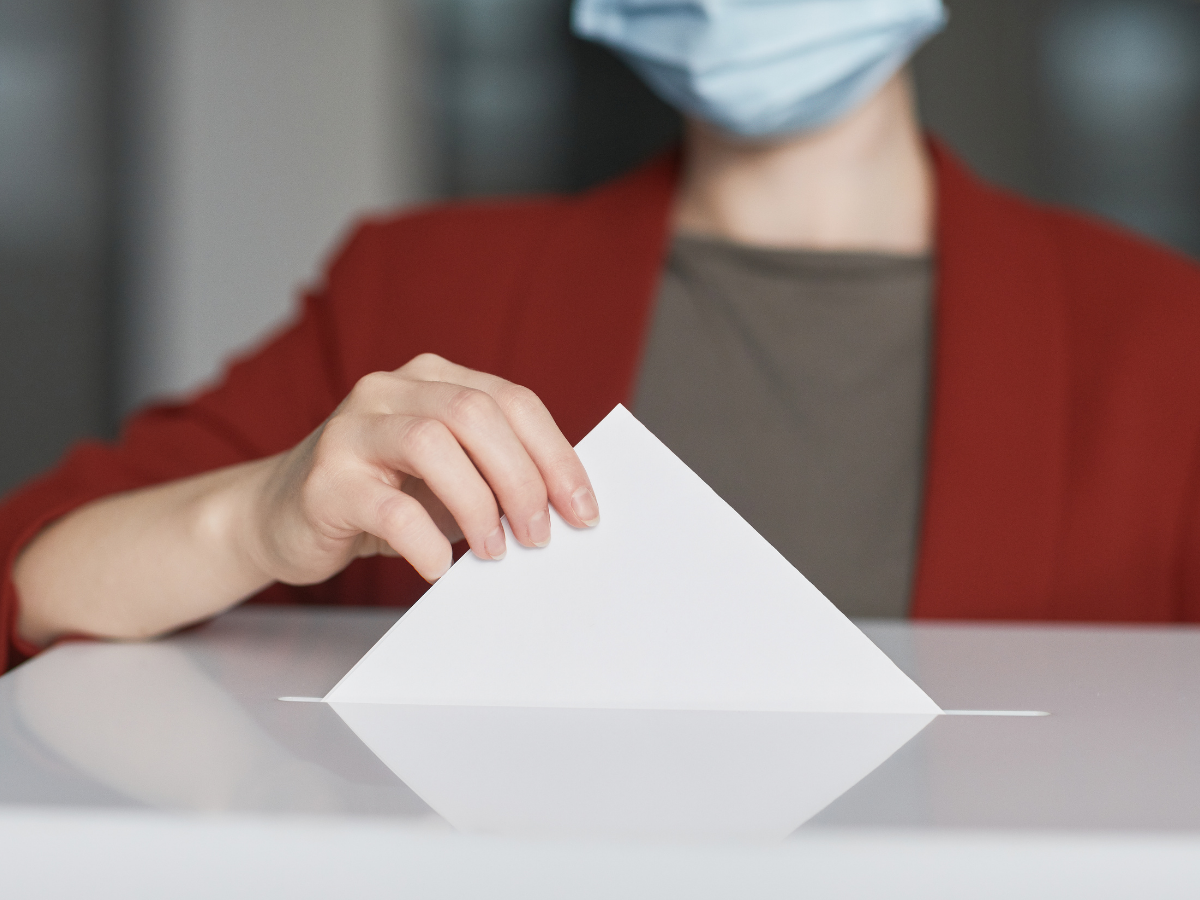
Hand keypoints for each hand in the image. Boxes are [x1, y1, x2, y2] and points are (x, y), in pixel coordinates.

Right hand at [248, 354, 599, 585]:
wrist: (280, 517)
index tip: (583, 509)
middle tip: (538, 535)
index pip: (510, 401)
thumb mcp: (447, 474)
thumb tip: (565, 505)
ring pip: (431, 444)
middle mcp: (389, 390)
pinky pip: (388, 507)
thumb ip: (495, 471)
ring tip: (493, 551)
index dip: (555, 454)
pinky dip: (425, 541)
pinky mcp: (323, 481)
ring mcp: (350, 430)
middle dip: (521, 478)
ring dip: (477, 505)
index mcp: (432, 379)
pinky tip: (437, 566)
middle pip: (474, 413)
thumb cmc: (381, 496)